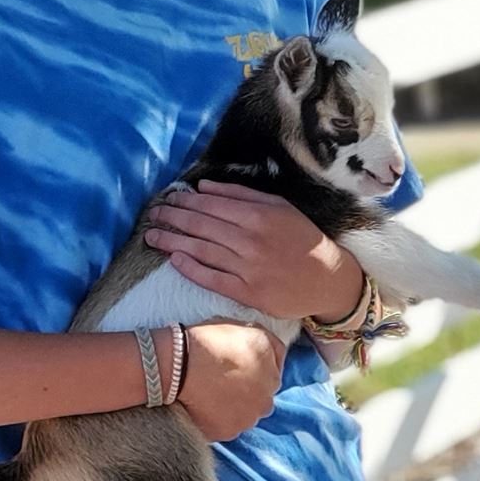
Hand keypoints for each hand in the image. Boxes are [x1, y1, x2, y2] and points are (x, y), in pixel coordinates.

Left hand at [144, 181, 363, 321]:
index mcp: (258, 216)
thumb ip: (241, 195)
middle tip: (152, 215)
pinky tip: (174, 260)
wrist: (328, 279)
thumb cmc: (302, 238)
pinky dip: (191, 269)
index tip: (167, 199)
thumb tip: (204, 187)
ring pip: (201, 251)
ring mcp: (248, 268)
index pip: (210, 206)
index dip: (184, 202)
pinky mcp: (248, 293)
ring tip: (151, 237)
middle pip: (200, 226)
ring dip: (172, 242)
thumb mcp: (279, 207)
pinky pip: (213, 279)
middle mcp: (251, 241)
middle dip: (172, 219)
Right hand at [174, 322, 285, 441]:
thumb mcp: (244, 328)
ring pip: (245, 415)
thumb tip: (272, 352)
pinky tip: (202, 406)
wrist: (179, 366)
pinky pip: (226, 427)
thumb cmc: (207, 342)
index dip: (253, 368)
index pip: (272, 374)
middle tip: (222, 381)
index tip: (235, 365)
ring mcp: (247, 420)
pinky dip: (217, 419)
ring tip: (210, 394)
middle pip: (261, 398)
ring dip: (234, 408)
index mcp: (273, 373)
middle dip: (248, 391)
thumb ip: (267, 342)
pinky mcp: (228, 432)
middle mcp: (267, 400)